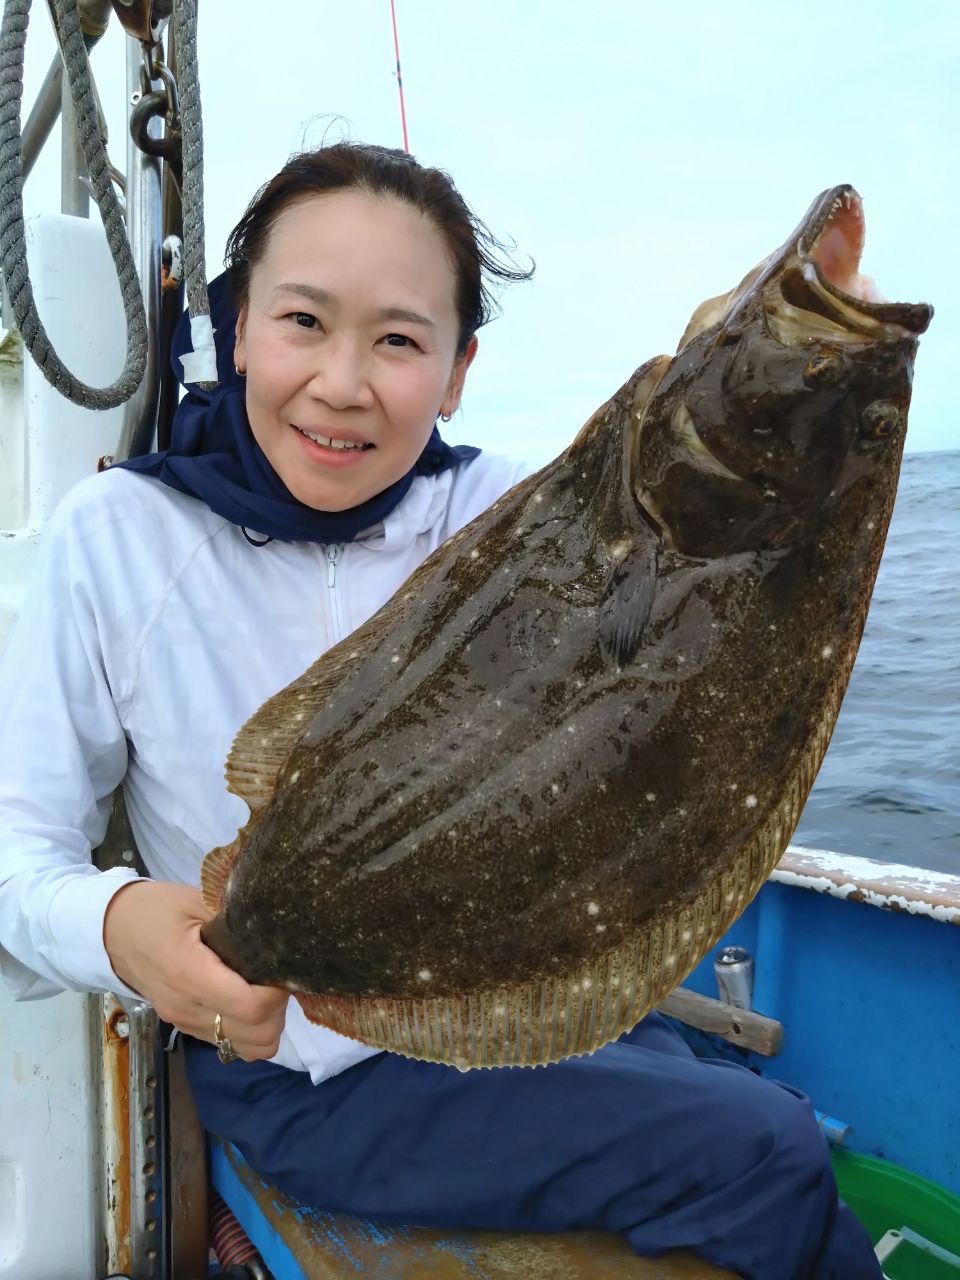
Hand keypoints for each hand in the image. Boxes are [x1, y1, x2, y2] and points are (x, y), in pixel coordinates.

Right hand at [103, 879, 287, 1061]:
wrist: (109, 931)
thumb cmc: (155, 909)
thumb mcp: (197, 900)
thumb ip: (237, 917)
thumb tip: (281, 926)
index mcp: (190, 973)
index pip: (251, 1008)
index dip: (278, 992)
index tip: (283, 967)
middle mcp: (188, 1008)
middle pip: (257, 1038)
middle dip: (278, 1010)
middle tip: (277, 977)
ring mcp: (185, 1023)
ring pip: (247, 1049)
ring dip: (266, 1023)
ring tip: (264, 987)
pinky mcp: (185, 1027)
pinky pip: (230, 1044)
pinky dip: (249, 1029)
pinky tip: (247, 996)